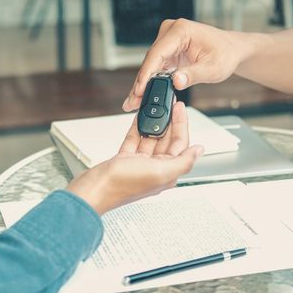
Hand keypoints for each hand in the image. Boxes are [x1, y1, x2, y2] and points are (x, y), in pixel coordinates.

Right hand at [67, 102, 203, 214]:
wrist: (93, 190)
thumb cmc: (122, 185)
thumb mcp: (159, 172)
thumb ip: (183, 161)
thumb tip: (199, 151)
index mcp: (167, 173)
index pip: (181, 144)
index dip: (181, 124)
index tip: (180, 108)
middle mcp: (155, 168)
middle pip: (166, 139)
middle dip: (169, 120)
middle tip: (168, 103)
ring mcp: (139, 164)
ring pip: (150, 138)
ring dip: (153, 122)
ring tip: (155, 106)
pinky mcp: (125, 160)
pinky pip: (135, 140)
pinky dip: (137, 127)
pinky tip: (139, 117)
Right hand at [122, 19, 252, 111]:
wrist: (231, 50)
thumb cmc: (225, 54)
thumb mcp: (213, 69)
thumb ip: (193, 75)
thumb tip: (176, 81)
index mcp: (181, 31)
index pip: (157, 53)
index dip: (146, 74)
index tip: (139, 90)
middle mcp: (171, 32)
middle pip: (150, 60)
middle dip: (141, 83)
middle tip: (132, 102)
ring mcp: (167, 40)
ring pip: (150, 65)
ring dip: (143, 84)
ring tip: (134, 102)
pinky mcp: (167, 50)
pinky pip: (155, 67)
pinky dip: (150, 82)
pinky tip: (143, 95)